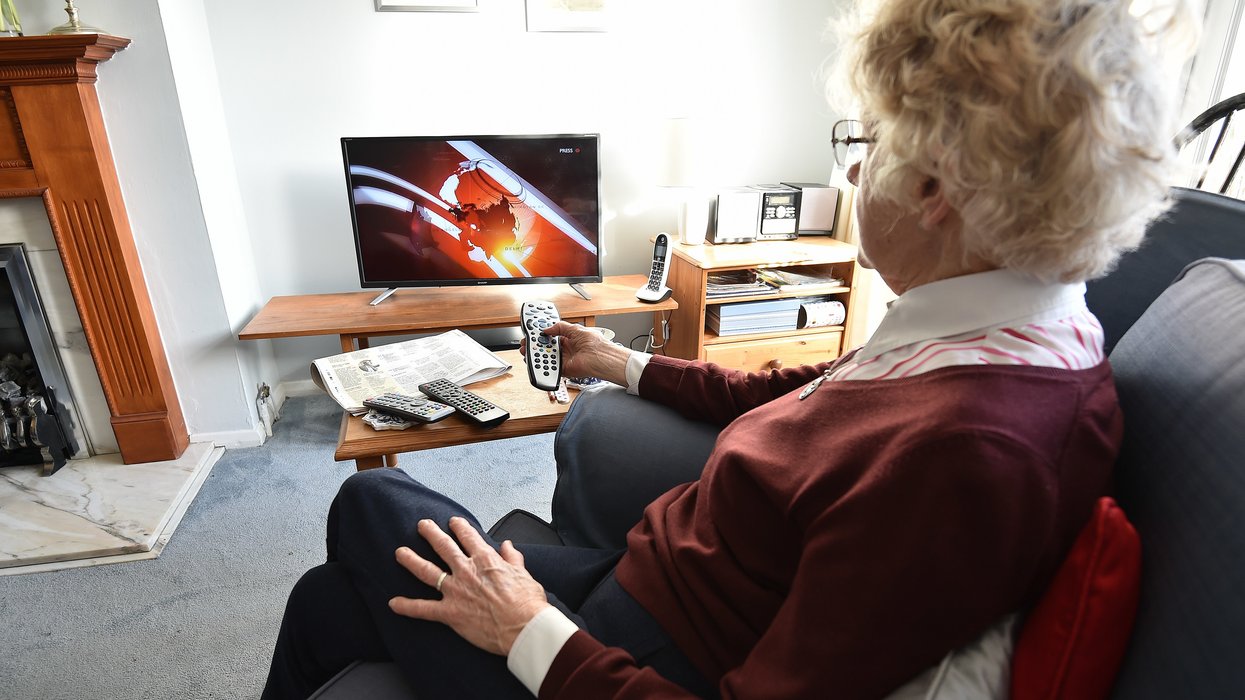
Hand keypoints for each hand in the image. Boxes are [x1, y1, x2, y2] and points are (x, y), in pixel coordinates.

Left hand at [388, 517, 550, 655]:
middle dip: (430, 534)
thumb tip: (508, 545)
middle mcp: (467, 571)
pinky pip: (423, 609)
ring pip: (427, 571)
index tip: (453, 522)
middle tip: (422, 526)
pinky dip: (407, 606)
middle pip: (443, 547)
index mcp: (486, 560)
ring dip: (411, 560)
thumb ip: (513, 558)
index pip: (468, 536)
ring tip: (400, 553)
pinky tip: (394, 603)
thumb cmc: (527, 603)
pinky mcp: (450, 613)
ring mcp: (456, 591)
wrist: (524, 627)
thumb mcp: (524, 573)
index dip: (459, 527)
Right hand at [520, 321, 630, 385]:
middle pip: (546, 347)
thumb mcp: (575, 328)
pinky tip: (534, 361)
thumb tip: (547, 328)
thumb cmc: (595, 343)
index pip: (551, 336)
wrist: (601, 357)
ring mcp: (564, 360)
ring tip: (526, 350)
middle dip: (535, 345)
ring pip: (545, 358)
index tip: (532, 332)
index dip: (541, 334)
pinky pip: (550, 368)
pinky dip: (541, 366)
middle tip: (526, 342)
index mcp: (569, 339)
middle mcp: (566, 349)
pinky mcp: (563, 370)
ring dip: (535, 355)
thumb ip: (559, 327)